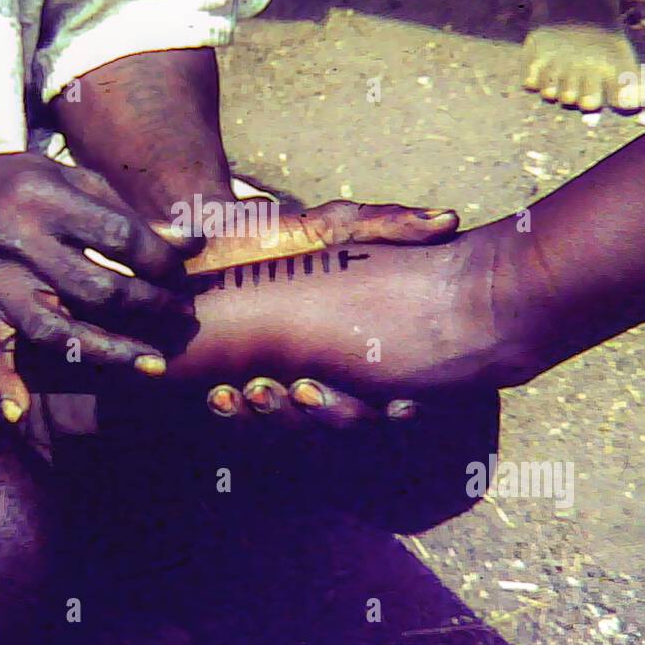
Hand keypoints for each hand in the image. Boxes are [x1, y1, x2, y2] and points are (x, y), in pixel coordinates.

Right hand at [0, 154, 191, 421]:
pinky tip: (21, 412)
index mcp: (46, 199)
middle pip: (96, 287)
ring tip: (154, 364)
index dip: (160, 259)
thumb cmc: (17, 186)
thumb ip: (126, 212)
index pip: (120, 236)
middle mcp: (18, 242)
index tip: (181, 273)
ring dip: (108, 351)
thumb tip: (191, 242)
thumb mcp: (70, 178)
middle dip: (150, 305)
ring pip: (54, 328)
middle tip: (182, 316)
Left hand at [197, 198, 458, 426]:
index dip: (400, 408)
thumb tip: (446, 219)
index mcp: (359, 347)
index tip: (400, 406)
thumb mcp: (331, 225)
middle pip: (345, 419)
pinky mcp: (234, 388)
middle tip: (305, 390)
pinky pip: (242, 422)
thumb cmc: (275, 234)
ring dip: (279, 416)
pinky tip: (221, 397)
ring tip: (256, 393)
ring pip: (294, 426)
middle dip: (331, 412)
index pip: (392, 393)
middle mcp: (328, 374)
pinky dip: (234, 414)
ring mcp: (282, 384)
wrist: (198, 241)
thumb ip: (385, 224)